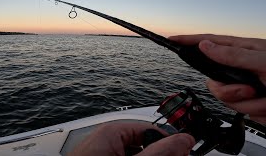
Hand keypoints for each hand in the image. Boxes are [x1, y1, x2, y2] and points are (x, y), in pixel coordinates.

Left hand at [68, 122, 194, 155]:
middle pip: (142, 142)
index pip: (151, 129)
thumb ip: (159, 153)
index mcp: (111, 132)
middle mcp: (104, 139)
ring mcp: (100, 152)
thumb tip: (183, 141)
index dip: (169, 143)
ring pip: (133, 152)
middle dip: (157, 154)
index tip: (182, 154)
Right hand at [169, 34, 265, 123]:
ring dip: (249, 103)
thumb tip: (204, 46)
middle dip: (231, 91)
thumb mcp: (262, 61)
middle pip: (214, 82)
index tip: (171, 39)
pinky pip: (241, 110)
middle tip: (251, 89)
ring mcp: (244, 85)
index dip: (188, 41)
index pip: (209, 42)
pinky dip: (257, 111)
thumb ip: (233, 55)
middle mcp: (239, 67)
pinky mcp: (249, 100)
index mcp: (242, 51)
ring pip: (227, 99)